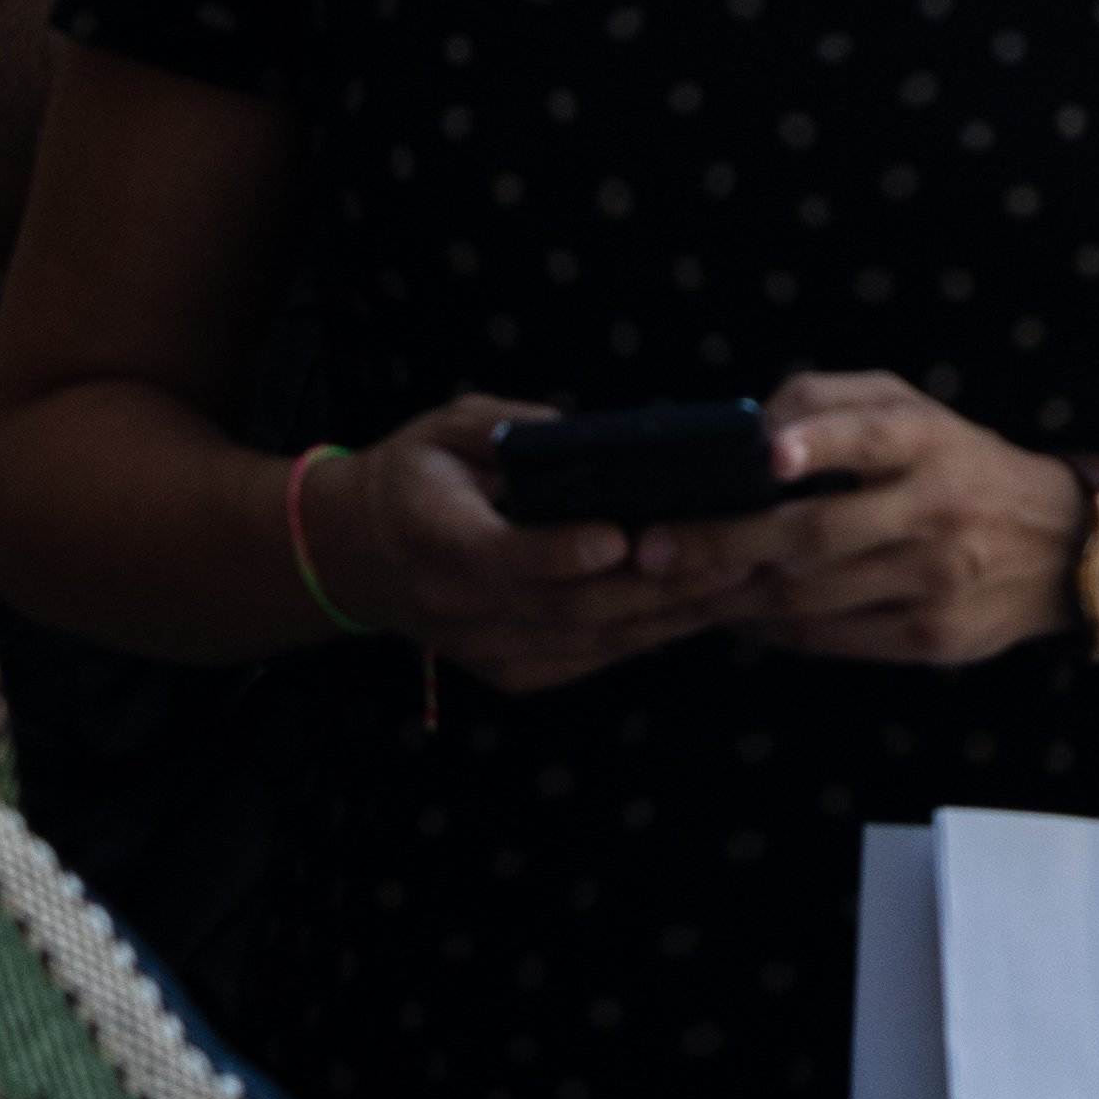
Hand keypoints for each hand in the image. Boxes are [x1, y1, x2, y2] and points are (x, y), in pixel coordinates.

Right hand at [313, 395, 747, 694]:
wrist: (359, 554)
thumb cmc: (417, 474)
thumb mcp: (446, 428)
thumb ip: (507, 429)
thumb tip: (583, 436)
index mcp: (436, 538)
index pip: (501, 557)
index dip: (562, 552)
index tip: (622, 536)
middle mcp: (460, 608)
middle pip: (566, 608)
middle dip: (652, 585)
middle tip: (725, 552)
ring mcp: (489, 650)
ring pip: (590, 640)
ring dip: (669, 615)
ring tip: (739, 580)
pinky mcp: (515, 671)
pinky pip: (592, 657)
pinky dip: (649, 634)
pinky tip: (703, 608)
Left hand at [634, 372, 1088, 667]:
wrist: (1062, 545)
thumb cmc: (959, 463)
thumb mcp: (912, 409)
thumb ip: (830, 402)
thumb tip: (748, 433)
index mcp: (929, 441)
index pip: (872, 435)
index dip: (819, 440)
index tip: (767, 455)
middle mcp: (935, 510)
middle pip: (816, 534)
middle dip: (725, 544)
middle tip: (655, 548)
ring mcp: (934, 581)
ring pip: (812, 596)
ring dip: (736, 592)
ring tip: (678, 583)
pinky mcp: (931, 638)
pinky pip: (832, 639)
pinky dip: (776, 630)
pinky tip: (739, 614)